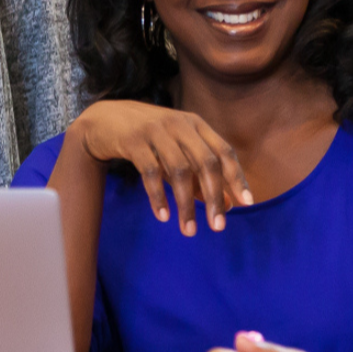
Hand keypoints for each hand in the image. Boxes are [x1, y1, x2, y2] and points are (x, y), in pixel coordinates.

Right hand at [69, 100, 251, 235]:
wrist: (104, 120)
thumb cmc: (149, 140)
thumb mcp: (178, 153)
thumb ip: (201, 177)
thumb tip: (229, 206)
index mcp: (196, 125)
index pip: (224, 151)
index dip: (237, 177)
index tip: (247, 203)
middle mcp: (179, 125)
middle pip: (206, 162)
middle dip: (215, 197)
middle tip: (218, 227)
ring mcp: (156, 131)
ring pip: (179, 170)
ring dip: (186, 204)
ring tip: (189, 231)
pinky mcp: (133, 140)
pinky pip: (150, 172)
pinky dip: (158, 196)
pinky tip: (163, 216)